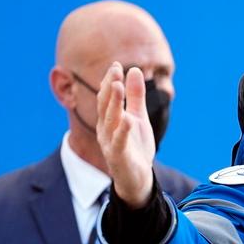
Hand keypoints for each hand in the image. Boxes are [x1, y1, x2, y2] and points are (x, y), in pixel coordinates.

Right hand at [97, 62, 155, 207]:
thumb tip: (134, 70)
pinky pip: (119, 142)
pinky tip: (128, 118)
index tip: (116, 65)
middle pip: (105, 105)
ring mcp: (109, 143)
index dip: (110, 81)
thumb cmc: (136, 146)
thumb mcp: (138, 118)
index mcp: (109, 119)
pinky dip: (122, 130)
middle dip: (109, 87)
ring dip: (114, 103)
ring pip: (110, 120)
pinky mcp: (118, 156)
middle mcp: (105, 129)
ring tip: (118, 86)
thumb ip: (136, 96)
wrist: (137, 178)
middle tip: (115, 70)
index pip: (106, 97)